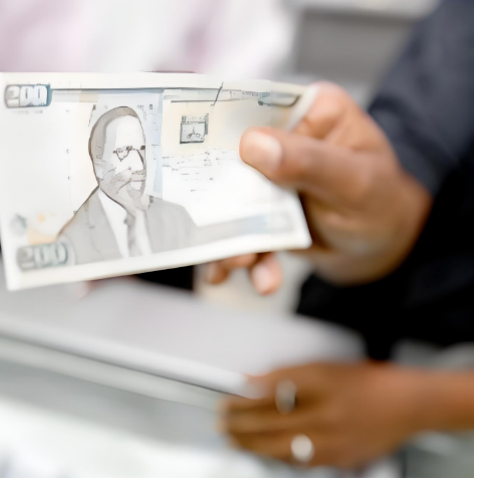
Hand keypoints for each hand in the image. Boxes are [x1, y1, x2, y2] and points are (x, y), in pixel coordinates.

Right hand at [205, 83, 431, 292]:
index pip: (253, 107)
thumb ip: (307, 162)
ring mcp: (268, 177)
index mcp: (308, 111)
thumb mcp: (353, 182)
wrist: (385, 249)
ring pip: (229, 202)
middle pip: (229, 159)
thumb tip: (253, 143)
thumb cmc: (383, 204)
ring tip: (243, 263)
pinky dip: (240, 258)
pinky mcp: (261, 210)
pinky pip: (238, 231)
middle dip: (219, 199)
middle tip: (215, 227)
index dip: (216, 126)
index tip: (186, 149)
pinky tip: (243, 276)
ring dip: (231, 238)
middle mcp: (282, 138)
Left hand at [218, 362, 472, 467]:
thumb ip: (283, 375)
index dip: (242, 401)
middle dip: (240, 424)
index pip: (270, 395)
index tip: (225, 401)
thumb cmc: (363, 381)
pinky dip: (277, 456)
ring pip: (281, 447)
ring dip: (252, 444)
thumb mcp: (321, 367)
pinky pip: (300, 461)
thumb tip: (249, 381)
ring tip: (233, 440)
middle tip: (221, 422)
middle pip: (271, 423)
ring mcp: (334, 440)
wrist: (406, 405)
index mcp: (320, 385)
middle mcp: (326, 414)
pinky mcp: (340, 459)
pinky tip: (262, 452)